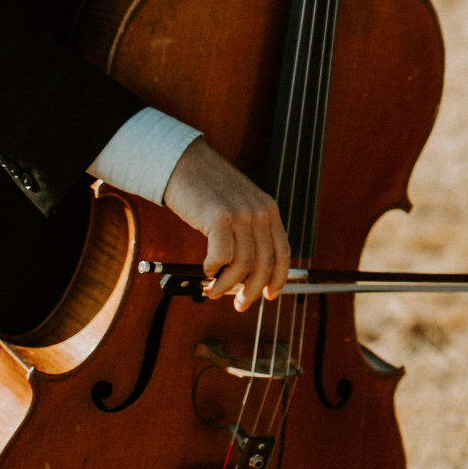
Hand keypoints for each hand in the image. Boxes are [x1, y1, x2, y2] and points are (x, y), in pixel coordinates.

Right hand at [161, 140, 289, 309]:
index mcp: (269, 210)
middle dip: (252, 291)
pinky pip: (222, 256)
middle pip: (264, 264)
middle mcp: (260, 212)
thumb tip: (243, 274)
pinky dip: (214, 270)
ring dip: (226, 285)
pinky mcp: (220, 217)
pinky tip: (206, 269)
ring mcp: (241, 214)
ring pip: (243, 265)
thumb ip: (246, 232)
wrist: (185, 164)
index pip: (283, 252)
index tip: (270, 295)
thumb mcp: (238, 206)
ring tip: (213, 290)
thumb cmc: (207, 189)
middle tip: (239, 304)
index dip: (278, 278)